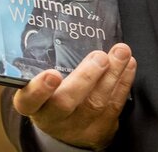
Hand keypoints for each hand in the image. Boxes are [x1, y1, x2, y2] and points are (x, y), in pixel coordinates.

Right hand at [13, 44, 136, 150]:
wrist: (68, 130)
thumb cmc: (55, 93)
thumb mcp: (46, 82)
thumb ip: (52, 61)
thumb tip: (72, 26)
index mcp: (35, 105)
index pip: (29, 100)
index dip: (39, 90)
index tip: (52, 74)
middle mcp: (53, 119)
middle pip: (65, 103)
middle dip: (86, 78)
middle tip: (99, 57)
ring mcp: (77, 127)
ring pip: (95, 103)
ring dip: (112, 74)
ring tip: (121, 52)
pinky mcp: (100, 129)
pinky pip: (114, 106)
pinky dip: (123, 82)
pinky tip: (128, 64)